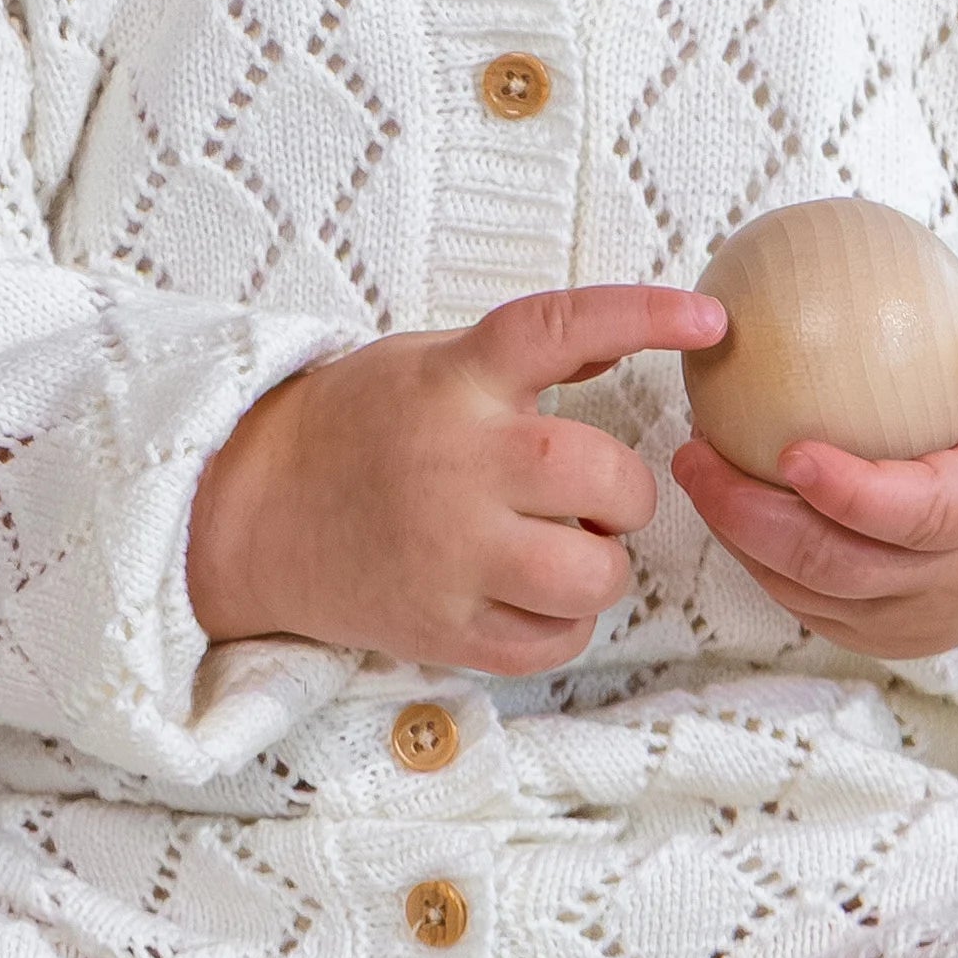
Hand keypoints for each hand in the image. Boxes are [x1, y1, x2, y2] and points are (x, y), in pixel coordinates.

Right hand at [187, 286, 724, 674]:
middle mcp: (458, 464)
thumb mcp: (431, 361)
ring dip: (600, 564)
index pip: (562, 327)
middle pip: (606, 476)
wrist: (250, 512)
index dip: (643, 316)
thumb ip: (523, 357)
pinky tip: (528, 596)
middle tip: (589, 495)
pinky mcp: (440, 627)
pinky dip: (562, 624)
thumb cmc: (355, 428)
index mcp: (456, 380)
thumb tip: (623, 342)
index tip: (707, 320)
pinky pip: (553, 641)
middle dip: (623, 492)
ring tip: (558, 549)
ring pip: (593, 573)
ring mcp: (449, 553)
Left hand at [668, 311, 957, 661]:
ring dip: (739, 535)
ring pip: (806, 592)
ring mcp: (905, 622)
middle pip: (839, 565)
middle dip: (754, 517)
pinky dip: (756, 556)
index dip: (853, 493)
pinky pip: (801, 604)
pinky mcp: (871, 638)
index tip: (790, 452)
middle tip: (695, 453)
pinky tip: (723, 501)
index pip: (919, 516)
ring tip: (695, 468)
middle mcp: (947, 584)